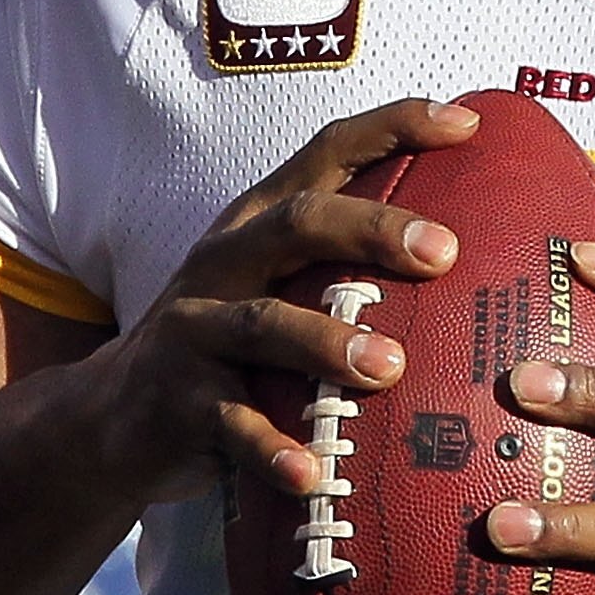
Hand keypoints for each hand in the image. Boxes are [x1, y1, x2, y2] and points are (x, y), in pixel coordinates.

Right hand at [72, 98, 476, 504]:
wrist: (114, 417)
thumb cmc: (232, 346)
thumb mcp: (278, 288)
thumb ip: (349, 267)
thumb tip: (480, 260)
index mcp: (260, 223)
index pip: (327, 153)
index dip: (393, 127)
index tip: (466, 122)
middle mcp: (226, 263)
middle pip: (299, 224)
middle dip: (372, 230)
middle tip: (443, 252)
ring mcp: (196, 331)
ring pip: (264, 325)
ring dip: (327, 344)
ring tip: (389, 367)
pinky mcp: (179, 403)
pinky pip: (232, 426)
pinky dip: (272, 449)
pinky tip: (313, 472)